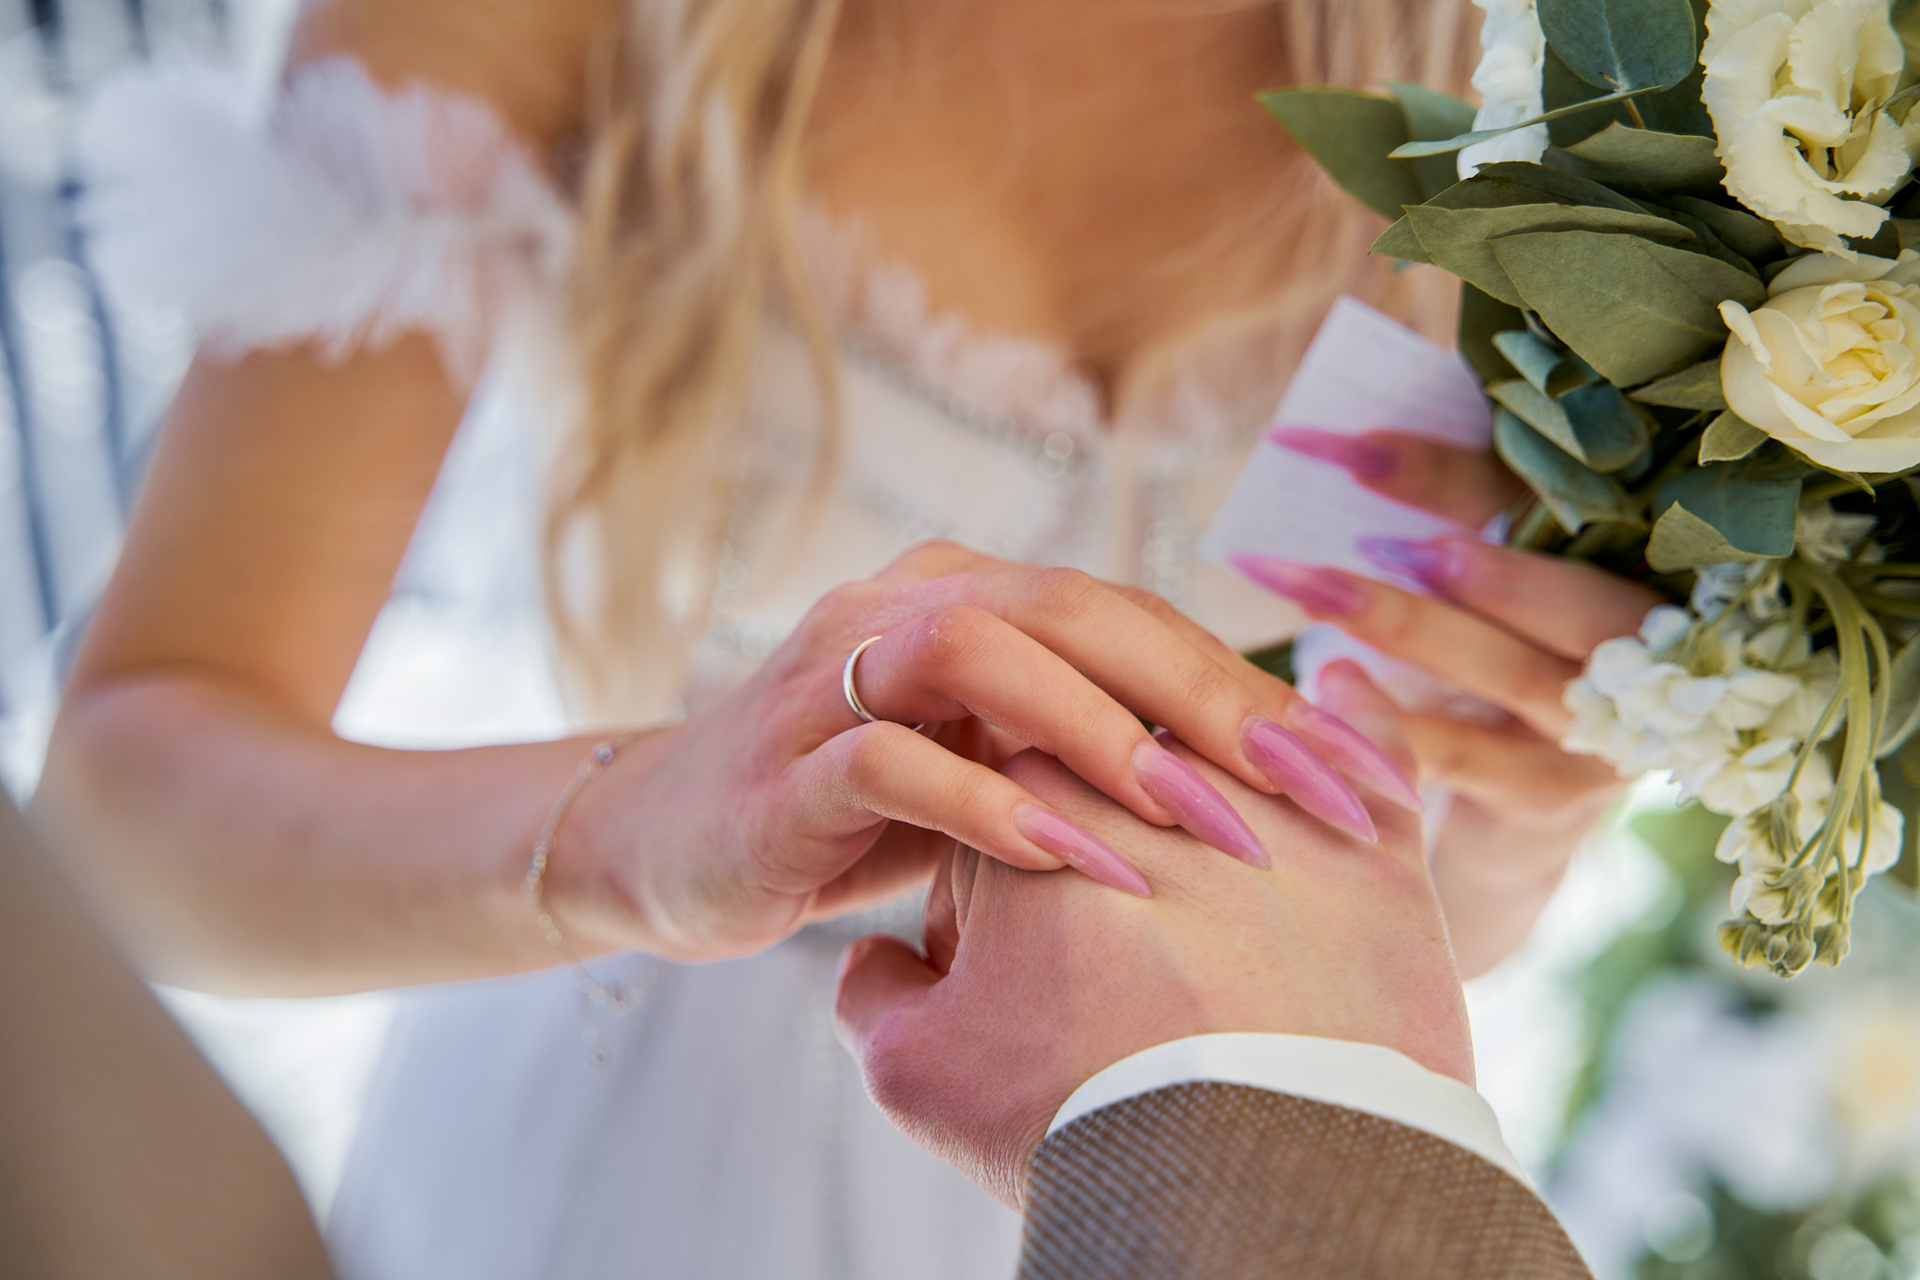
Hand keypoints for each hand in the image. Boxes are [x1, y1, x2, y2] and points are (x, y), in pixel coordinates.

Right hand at [556, 542, 1416, 960]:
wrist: (662, 847)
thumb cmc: (849, 816)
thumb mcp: (983, 774)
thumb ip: (1079, 759)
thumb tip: (1254, 793)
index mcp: (968, 601)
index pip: (1133, 621)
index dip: (1252, 690)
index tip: (1359, 774)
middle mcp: (905, 608)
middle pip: (1076, 609)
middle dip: (1207, 698)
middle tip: (1315, 791)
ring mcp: (835, 677)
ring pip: (983, 653)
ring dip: (1104, 735)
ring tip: (1204, 822)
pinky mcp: (783, 765)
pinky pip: (894, 761)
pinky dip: (992, 806)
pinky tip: (1077, 862)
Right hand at [833, 663, 1469, 1207]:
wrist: (1249, 1186)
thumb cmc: (1075, 1120)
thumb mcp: (921, 1070)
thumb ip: (876, 992)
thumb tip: (879, 963)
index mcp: (1031, 789)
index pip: (1016, 762)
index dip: (1013, 836)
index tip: (1028, 921)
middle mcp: (1153, 766)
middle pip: (1129, 747)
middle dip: (1122, 807)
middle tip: (1125, 911)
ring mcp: (1271, 793)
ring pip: (1246, 745)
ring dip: (1238, 774)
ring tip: (1238, 872)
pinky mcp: (1376, 841)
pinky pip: (1370, 752)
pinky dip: (1355, 747)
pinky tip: (1346, 761)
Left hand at [1251, 429, 1663, 973]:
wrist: (1516, 803)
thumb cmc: (1490, 657)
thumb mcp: (1491, 584)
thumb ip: (1454, 516)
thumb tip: (1339, 443)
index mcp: (1630, 561)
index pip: (1554, 502)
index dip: (1451, 472)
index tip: (1349, 448)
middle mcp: (1640, 644)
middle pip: (1570, 593)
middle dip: (1473, 560)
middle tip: (1377, 538)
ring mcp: (1603, 727)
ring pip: (1514, 673)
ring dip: (1410, 629)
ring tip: (1320, 595)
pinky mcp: (1550, 792)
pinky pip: (1467, 758)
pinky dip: (1393, 727)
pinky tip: (1326, 692)